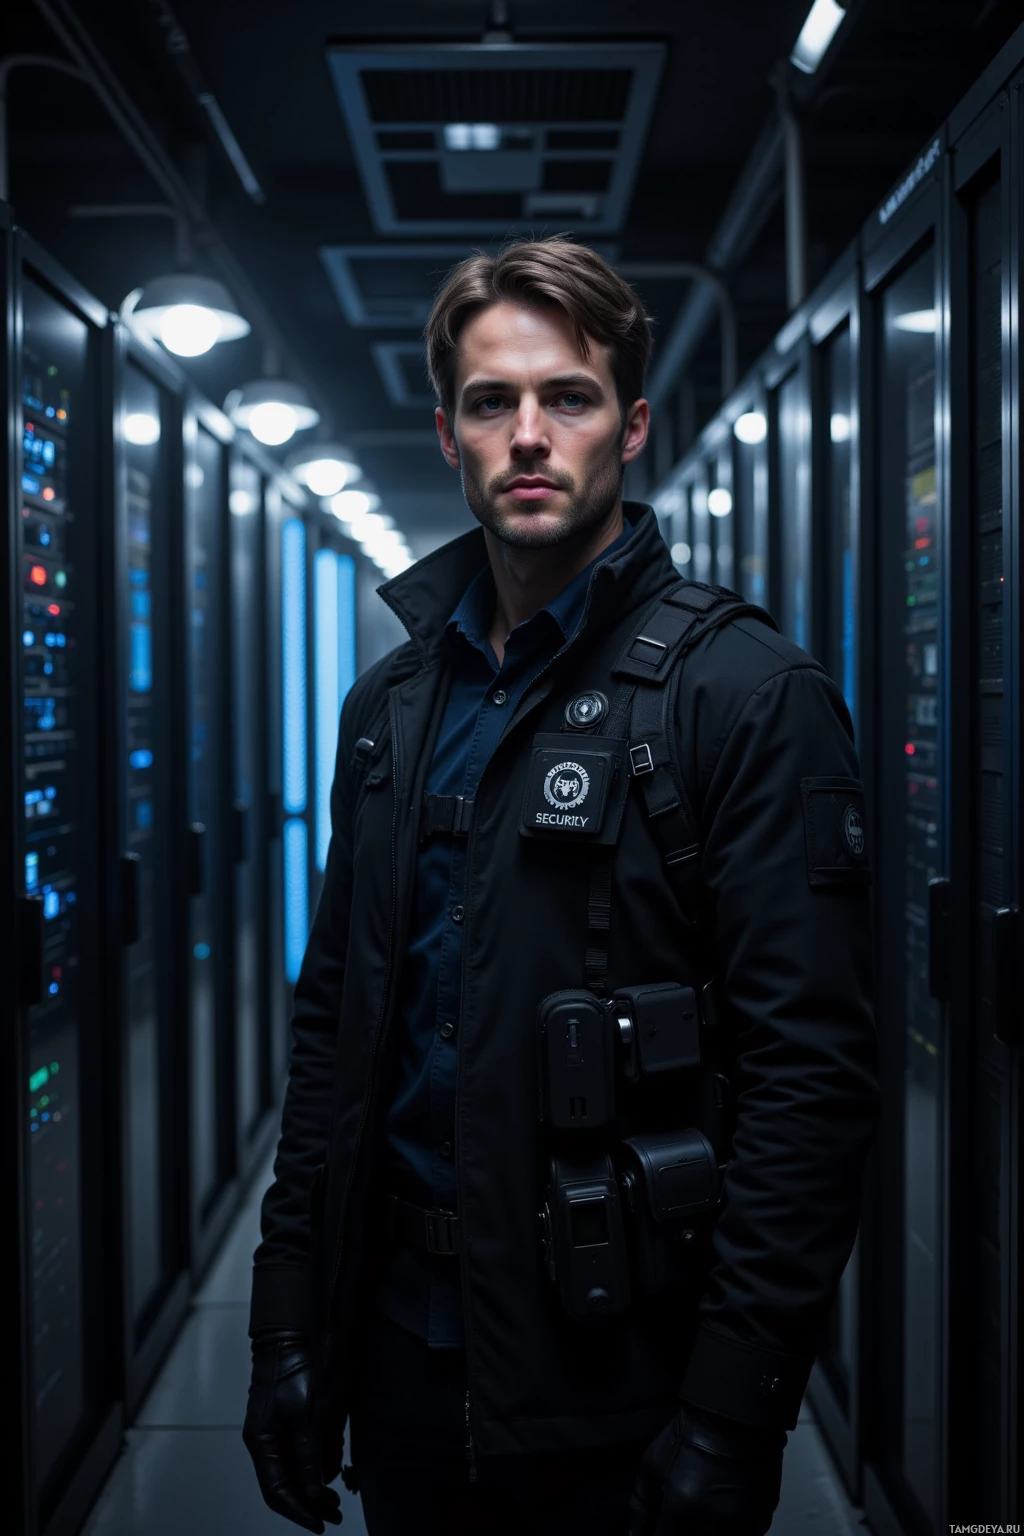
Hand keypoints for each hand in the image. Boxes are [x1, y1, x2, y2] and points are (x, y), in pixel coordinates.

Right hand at [243, 1332, 342, 1532]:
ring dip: (314, 1486)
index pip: (277, 1491)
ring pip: (295, 1469)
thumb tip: (312, 1491)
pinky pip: (303, 1450)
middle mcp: (268, 1440)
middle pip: (286, 1483)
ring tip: (336, 1498)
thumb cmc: (296, 1369)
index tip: (322, 1524)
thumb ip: (308, 1454)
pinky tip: (333, 1467)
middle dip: (309, 1502)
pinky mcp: (293, 1418)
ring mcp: (280, 1428)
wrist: (296, 1332)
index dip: (299, 1511)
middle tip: (335, 1513)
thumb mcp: (305, 1414)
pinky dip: (317, 1463)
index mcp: (262, 1442)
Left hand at [628, 1404, 785, 1535]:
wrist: (735, 1418)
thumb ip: (640, 1507)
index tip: (660, 1527)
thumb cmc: (689, 1437)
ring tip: (704, 1508)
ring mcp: (741, 1526)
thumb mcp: (652, 1464)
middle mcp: (712, 1524)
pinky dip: (728, 1529)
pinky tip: (723, 1508)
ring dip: (707, 1531)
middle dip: (683, 1532)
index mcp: (682, 1510)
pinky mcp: (760, 1522)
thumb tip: (635, 1535)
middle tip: (682, 1515)